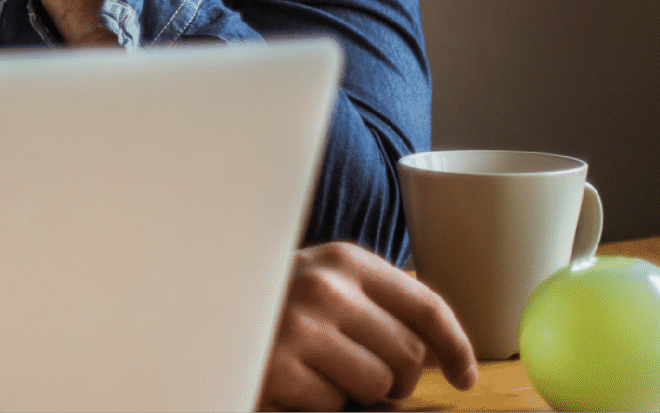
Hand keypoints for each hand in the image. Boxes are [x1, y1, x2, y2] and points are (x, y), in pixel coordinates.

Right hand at [260, 242, 477, 410]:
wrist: (194, 306)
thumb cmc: (271, 304)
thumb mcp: (323, 285)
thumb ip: (377, 304)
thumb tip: (442, 352)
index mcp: (344, 260)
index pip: (425, 304)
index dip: (455, 346)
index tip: (465, 376)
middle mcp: (325, 288)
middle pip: (409, 354)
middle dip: (399, 377)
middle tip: (364, 375)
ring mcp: (299, 329)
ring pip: (378, 384)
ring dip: (358, 392)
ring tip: (323, 373)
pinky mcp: (277, 369)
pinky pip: (332, 404)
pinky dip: (317, 403)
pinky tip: (292, 381)